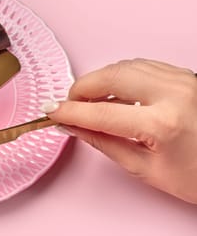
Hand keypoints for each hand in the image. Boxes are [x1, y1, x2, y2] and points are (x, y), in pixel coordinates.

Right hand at [42, 59, 196, 203]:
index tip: (52, 112)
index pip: (100, 112)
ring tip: (89, 100)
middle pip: (111, 76)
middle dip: (82, 87)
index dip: (70, 111)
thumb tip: (74, 127)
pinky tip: (114, 92)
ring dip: (101, 80)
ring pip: (126, 66)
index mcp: (162, 124)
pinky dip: (122, 75)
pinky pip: (144, 66)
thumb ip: (104, 143)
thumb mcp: (146, 169)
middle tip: (69, 103)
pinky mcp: (187, 76)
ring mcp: (184, 80)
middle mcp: (175, 93)